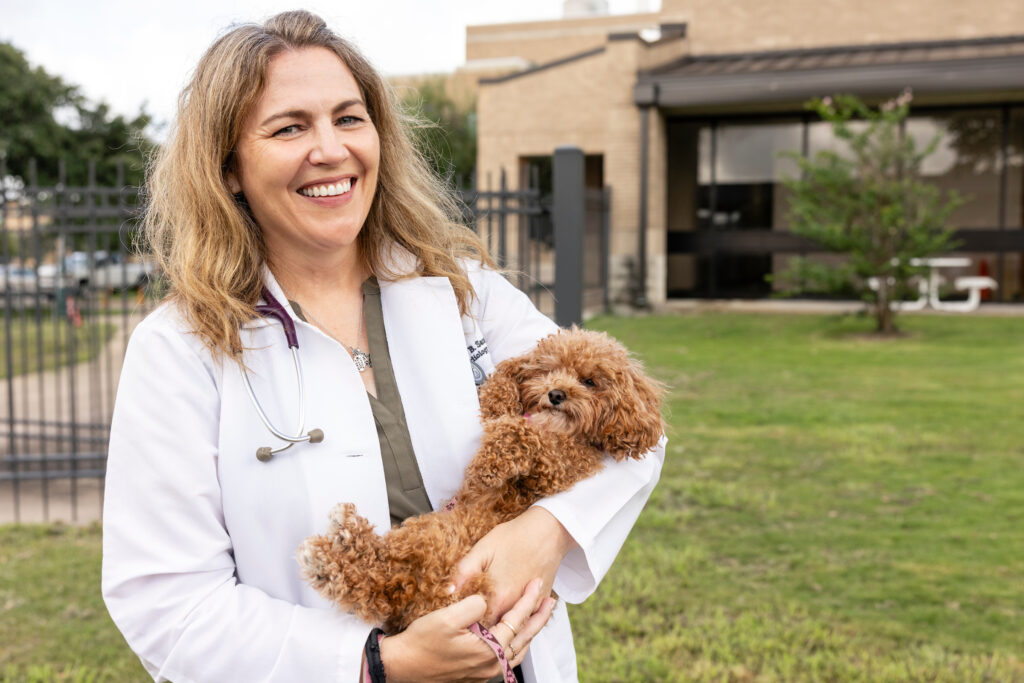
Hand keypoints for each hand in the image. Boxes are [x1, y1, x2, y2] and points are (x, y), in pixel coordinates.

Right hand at [379, 579, 555, 682]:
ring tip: (537, 617)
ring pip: (517, 652)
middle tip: (550, 601)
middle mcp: (491, 665)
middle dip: (538, 618)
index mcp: (488, 650)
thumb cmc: (421, 643)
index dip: (529, 601)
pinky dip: (514, 643)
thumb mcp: (446, 618)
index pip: (517, 621)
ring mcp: (484, 672)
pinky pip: (504, 658)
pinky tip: (512, 634)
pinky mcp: (476, 674)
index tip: (537, 584)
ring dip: (529, 633)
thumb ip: (473, 605)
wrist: (401, 667)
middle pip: (524, 639)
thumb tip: (487, 600)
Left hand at [454, 506, 575, 624]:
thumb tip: (448, 591)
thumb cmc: (514, 536)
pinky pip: (527, 621)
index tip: (457, 620)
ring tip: (485, 623)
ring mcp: (531, 606)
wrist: (548, 530)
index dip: (466, 624)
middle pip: (495, 631)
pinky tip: (505, 614)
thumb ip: (464, 571)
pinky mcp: (542, 602)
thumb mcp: (483, 548)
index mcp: (498, 598)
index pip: (477, 626)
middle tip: (468, 622)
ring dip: (500, 628)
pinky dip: (516, 621)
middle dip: (481, 630)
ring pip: (513, 629)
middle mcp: (516, 607)